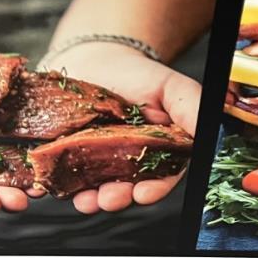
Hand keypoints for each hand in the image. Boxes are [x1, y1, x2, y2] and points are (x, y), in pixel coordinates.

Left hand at [46, 43, 199, 213]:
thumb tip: (207, 132)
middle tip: (108, 199)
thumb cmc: (138, 74)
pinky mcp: (66, 160)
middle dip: (116, 198)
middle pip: (123, 191)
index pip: (158, 181)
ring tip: (83, 200)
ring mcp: (95, 167)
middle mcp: (126, 169)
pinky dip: (54, 184)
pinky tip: (50, 186)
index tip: (144, 193)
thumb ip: (190, 108)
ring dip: (87, 199)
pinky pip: (60, 177)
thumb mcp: (170, 86)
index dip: (153, 190)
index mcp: (156, 157)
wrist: (94, 58)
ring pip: (92, 190)